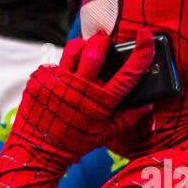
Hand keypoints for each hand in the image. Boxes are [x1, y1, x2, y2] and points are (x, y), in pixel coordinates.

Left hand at [13, 28, 156, 161]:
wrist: (38, 151)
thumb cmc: (74, 144)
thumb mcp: (105, 134)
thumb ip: (129, 119)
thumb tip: (149, 105)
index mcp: (101, 102)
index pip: (128, 73)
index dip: (141, 52)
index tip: (147, 36)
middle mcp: (80, 88)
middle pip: (96, 50)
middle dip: (103, 41)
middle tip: (105, 42)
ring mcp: (58, 82)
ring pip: (73, 48)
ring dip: (83, 45)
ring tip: (86, 49)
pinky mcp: (41, 79)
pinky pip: (55, 63)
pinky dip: (63, 66)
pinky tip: (65, 77)